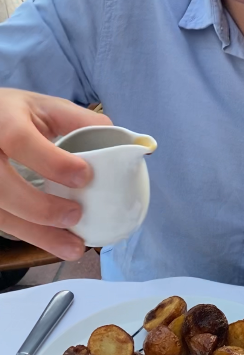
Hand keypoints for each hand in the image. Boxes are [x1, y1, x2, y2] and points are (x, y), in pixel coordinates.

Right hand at [0, 89, 111, 259]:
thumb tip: (121, 142)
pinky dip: (31, 236)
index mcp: (3, 120)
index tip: (84, 176)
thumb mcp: (44, 107)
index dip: (51, 161)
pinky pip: (3, 222)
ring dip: (37, 234)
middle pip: (2, 188)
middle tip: (76, 216)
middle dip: (40, 208)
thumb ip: (78, 120)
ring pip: (1, 213)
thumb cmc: (15, 115)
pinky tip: (55, 243)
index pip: (19, 140)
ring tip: (73, 247)